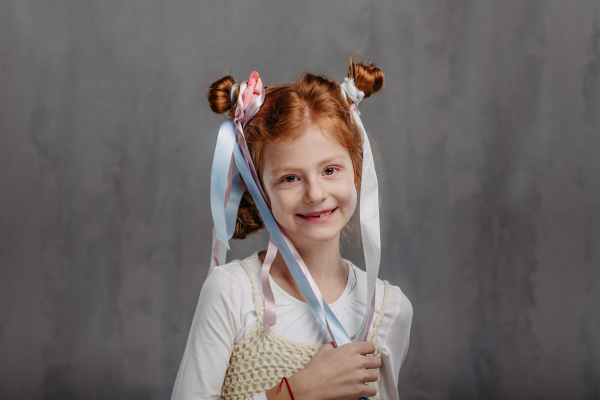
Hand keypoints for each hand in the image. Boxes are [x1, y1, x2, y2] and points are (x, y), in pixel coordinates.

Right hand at [265, 341, 380, 399]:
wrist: (312, 385)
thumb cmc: (316, 368)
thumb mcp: (324, 350)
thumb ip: (334, 345)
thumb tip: (337, 345)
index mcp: (350, 349)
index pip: (371, 346)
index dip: (369, 350)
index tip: (366, 354)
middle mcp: (358, 362)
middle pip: (376, 361)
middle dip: (371, 364)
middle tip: (365, 367)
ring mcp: (359, 376)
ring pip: (375, 376)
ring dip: (369, 377)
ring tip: (362, 379)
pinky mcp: (359, 390)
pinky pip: (373, 390)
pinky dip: (368, 390)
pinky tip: (362, 389)